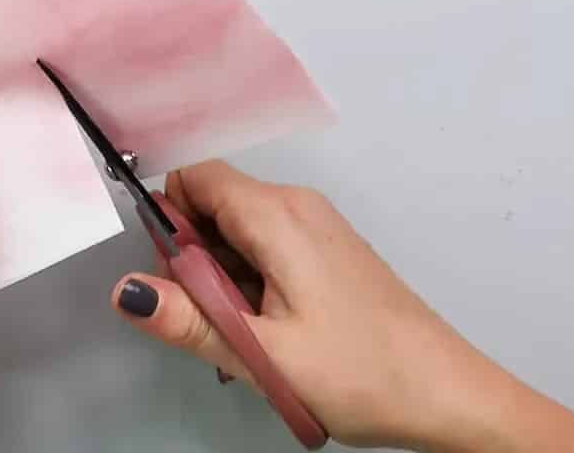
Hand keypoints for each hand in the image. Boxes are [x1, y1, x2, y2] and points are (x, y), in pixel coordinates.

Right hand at [111, 161, 573, 451]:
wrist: (449, 394)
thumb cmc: (360, 373)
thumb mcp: (262, 355)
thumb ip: (188, 319)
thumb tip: (124, 291)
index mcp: (278, 215)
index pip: (194, 179)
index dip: (169, 222)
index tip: (177, 281)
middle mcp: (298, 206)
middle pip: (214, 205)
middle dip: (194, 259)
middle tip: (215, 321)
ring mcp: (319, 227)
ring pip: (239, 231)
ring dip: (223, 279)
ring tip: (248, 339)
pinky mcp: (330, 252)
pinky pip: (268, 247)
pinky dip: (252, 283)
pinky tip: (270, 334)